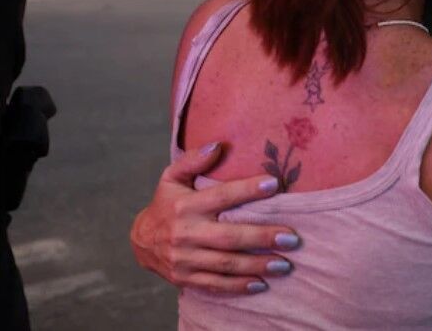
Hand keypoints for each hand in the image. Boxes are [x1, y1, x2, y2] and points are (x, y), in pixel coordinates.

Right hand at [131, 141, 301, 293]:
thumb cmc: (165, 204)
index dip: (247, 189)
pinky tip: (261, 284)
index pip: (221, 196)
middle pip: (229, 237)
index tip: (274, 184)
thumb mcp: (171, 178)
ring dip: (257, 265)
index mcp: (186, 206)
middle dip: (262, 238)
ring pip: (226, 264)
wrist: (139, 242)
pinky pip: (215, 284)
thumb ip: (193, 160)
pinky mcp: (185, 278)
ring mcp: (185, 259)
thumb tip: (218, 145)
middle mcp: (186, 233)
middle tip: (291, 239)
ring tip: (284, 264)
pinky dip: (238, 286)